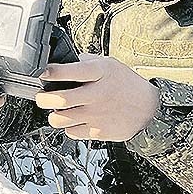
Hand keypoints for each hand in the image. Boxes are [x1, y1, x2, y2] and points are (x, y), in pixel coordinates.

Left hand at [34, 53, 160, 141]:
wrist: (149, 108)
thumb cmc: (126, 84)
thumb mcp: (109, 64)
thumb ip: (85, 62)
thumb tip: (61, 61)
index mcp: (100, 73)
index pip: (68, 71)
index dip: (50, 72)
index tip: (43, 73)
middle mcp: (97, 94)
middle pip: (59, 99)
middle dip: (43, 98)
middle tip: (42, 96)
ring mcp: (97, 115)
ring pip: (59, 119)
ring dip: (54, 114)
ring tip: (59, 110)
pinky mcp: (98, 132)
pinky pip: (71, 132)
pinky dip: (69, 126)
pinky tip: (75, 119)